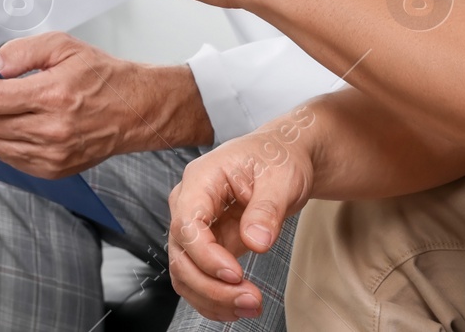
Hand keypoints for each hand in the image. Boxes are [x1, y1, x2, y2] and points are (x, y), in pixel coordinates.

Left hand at [0, 32, 212, 177]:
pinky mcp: (54, 170)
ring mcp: (52, 155)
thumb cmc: (103, 76)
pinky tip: (13, 124)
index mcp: (53, 95)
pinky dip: (2, 142)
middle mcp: (51, 130)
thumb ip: (23, 51)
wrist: (136, 109)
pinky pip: (10, 160)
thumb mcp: (65, 46)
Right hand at [167, 107, 317, 321]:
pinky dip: (215, 298)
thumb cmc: (278, 158)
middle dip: (212, 286)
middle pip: (182, 255)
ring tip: (250, 306)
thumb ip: (267, 209)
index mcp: (201, 179)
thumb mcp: (281, 178)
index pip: (187, 224)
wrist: (283, 158)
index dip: (207, 256)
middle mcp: (189, 203)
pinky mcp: (207, 245)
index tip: (236, 275)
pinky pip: (199, 278)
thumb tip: (256, 242)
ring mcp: (196, 226)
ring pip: (186, 273)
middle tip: (251, 300)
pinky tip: (238, 306)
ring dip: (213, 298)